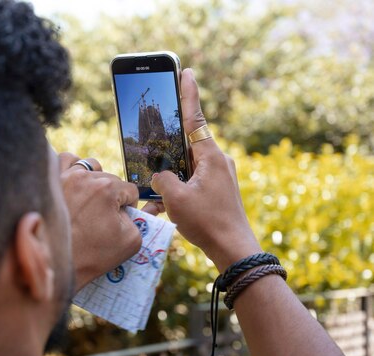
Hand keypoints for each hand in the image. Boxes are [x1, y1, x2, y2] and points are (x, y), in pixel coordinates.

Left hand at [59, 153, 141, 290]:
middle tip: (103, 218)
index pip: (130, 190)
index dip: (129, 207)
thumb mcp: (130, 241)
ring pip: (89, 167)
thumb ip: (141, 219)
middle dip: (111, 196)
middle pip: (110, 179)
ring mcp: (64, 176)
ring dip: (95, 179)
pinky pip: (64, 160)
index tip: (120, 220)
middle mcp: (85, 177)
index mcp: (107, 189)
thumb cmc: (92, 255)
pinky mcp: (50, 181)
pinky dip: (72, 167)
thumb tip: (135, 208)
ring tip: (90, 199)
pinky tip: (74, 182)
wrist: (55, 264)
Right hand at [150, 69, 260, 271]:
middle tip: (153, 147)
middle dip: (167, 150)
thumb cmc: (208, 223)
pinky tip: (163, 210)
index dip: (189, 95)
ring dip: (169, 180)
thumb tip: (160, 176)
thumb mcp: (176, 198)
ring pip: (186, 168)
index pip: (196, 119)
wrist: (234, 250)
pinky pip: (191, 183)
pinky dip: (177, 193)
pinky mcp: (217, 191)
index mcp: (211, 157)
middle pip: (186, 146)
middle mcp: (217, 162)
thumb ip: (162, 179)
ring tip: (156, 199)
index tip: (187, 72)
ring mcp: (218, 177)